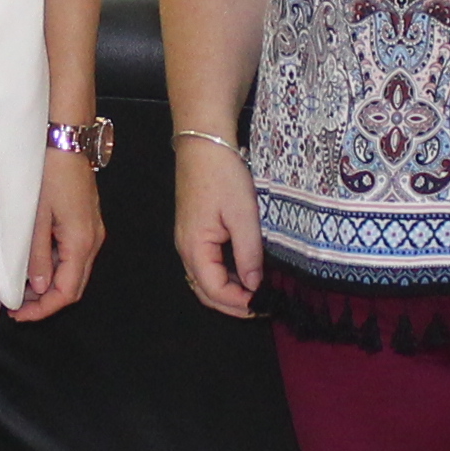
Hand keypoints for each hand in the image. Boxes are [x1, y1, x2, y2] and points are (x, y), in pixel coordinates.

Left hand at [13, 152, 105, 320]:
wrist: (66, 140)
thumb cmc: (50, 173)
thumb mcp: (36, 218)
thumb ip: (38, 256)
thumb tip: (40, 288)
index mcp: (81, 242)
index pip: (66, 292)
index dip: (43, 309)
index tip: (19, 315)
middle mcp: (93, 241)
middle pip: (74, 287)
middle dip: (47, 302)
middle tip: (18, 307)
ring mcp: (93, 232)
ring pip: (74, 273)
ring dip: (51, 286)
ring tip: (22, 288)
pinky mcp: (87, 223)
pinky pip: (74, 256)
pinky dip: (56, 268)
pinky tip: (36, 265)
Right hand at [170, 139, 265, 317]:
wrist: (204, 143)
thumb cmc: (223, 176)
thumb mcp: (243, 215)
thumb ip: (248, 253)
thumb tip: (254, 285)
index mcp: (195, 247)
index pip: (213, 290)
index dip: (238, 303)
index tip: (263, 304)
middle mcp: (185, 249)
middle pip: (203, 291)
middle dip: (230, 305)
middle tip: (260, 308)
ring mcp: (187, 240)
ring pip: (202, 280)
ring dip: (225, 292)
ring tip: (252, 295)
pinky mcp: (193, 231)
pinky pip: (204, 265)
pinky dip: (221, 277)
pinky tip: (241, 274)